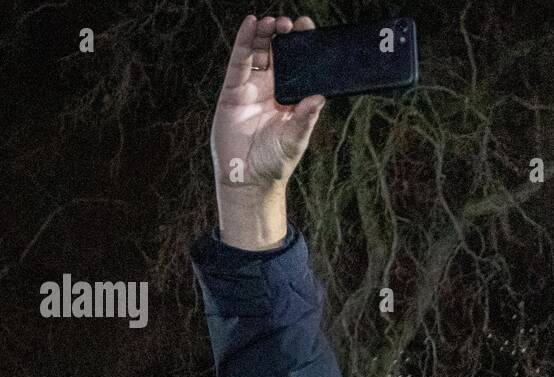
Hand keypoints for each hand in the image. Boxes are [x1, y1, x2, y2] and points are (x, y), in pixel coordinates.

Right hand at [212, 14, 325, 248]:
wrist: (247, 178)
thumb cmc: (274, 162)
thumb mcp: (294, 139)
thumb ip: (306, 118)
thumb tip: (320, 98)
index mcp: (291, 98)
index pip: (299, 66)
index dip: (302, 46)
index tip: (309, 29)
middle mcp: (272, 89)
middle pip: (278, 53)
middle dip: (284, 36)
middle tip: (291, 24)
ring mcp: (252, 88)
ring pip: (258, 52)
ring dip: (265, 34)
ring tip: (273, 22)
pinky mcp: (233, 90)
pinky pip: (238, 61)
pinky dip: (243, 41)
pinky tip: (250, 23)